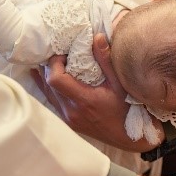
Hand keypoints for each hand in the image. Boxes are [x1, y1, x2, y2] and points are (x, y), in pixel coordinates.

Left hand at [30, 33, 147, 150]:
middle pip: (48, 85)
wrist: (128, 138)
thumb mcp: (120, 84)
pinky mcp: (68, 122)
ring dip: (49, 77)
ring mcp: (68, 118)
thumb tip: (97, 37)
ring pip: (47, 94)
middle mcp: (71, 111)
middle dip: (51, 67)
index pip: (55, 79)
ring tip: (55, 63)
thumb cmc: (127, 110)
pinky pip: (52, 102)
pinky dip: (51, 88)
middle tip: (61, 55)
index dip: (54, 63)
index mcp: (84, 101)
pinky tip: (51, 78)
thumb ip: (106, 60)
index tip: (63, 54)